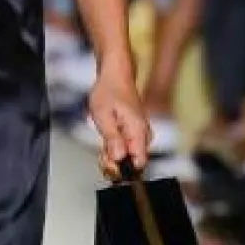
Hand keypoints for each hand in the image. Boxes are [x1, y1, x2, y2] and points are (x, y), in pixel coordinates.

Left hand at [87, 63, 150, 178]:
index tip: (107, 161)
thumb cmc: (108, 92)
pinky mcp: (135, 134)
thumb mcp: (103, 116)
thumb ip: (112, 138)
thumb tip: (119, 158)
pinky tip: (107, 139)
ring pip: (128, 157)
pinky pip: (126, 148)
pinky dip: (114, 147)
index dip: (122, 168)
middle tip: (101, 150)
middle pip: (132, 163)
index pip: (139, 164)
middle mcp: (144, 135)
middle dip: (114, 162)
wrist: (115, 76)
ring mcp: (141, 135)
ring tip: (102, 140)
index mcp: (139, 132)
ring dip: (112, 154)